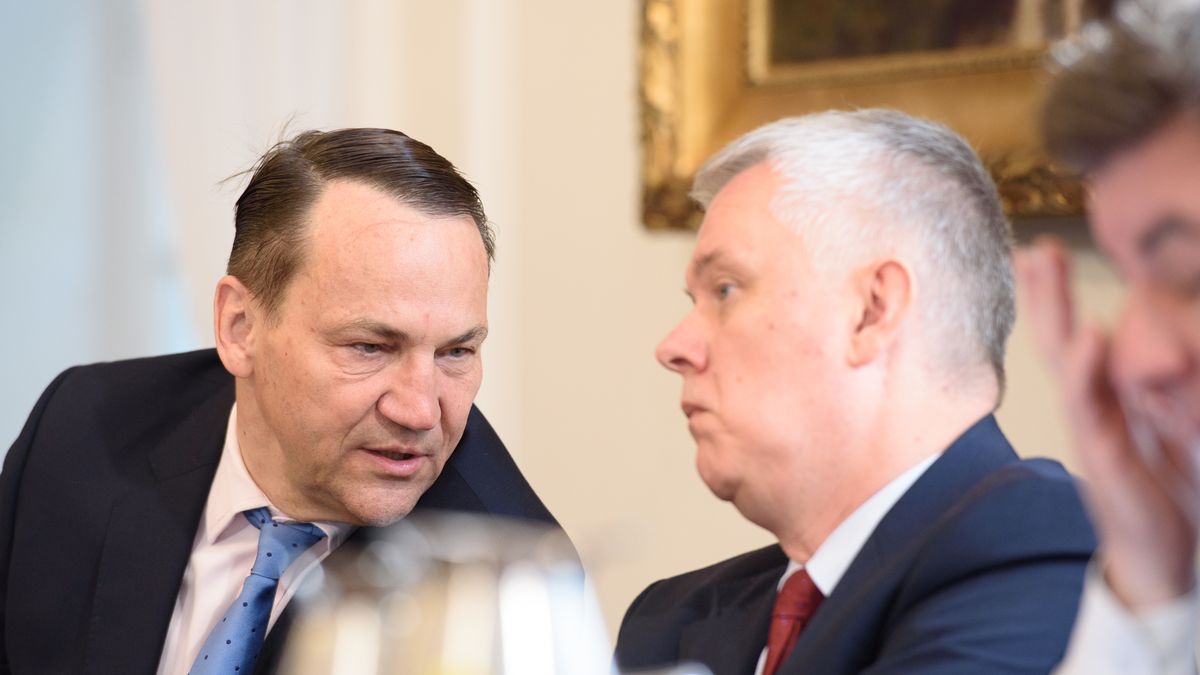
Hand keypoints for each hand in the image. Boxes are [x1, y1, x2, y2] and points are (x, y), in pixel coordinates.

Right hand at [1016, 237, 1198, 608]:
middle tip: (1033, 248)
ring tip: (1044, 267)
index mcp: (1107, 393)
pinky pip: (1091, 407)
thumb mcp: (1179, 422)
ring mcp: (1093, 428)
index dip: (1056, 293)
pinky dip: (1086, 369)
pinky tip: (1086, 336)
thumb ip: (1168, 380)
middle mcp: (1092, 405)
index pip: (1076, 332)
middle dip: (1045, 292)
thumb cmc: (1169, 488)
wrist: (1164, 558)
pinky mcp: (1104, 456)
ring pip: (1066, 361)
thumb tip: (1150, 330)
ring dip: (1053, 311)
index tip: (1043, 250)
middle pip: (1059, 337)